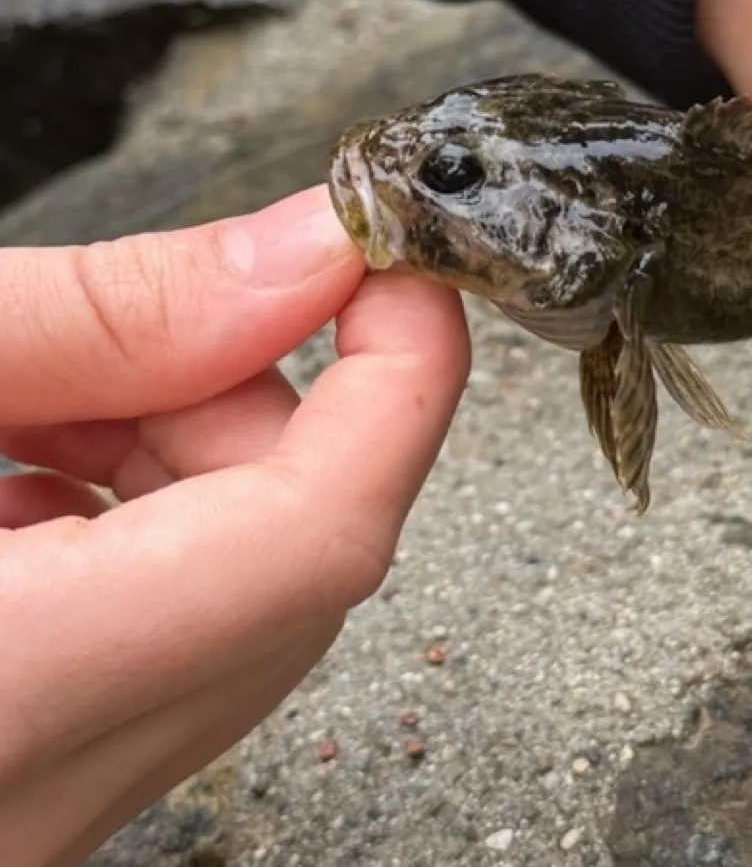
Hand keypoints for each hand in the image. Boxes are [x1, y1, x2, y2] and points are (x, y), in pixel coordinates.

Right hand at [0, 189, 470, 866]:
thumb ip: (100, 315)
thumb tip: (303, 256)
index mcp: (9, 696)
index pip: (319, 538)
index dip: (397, 379)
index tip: (395, 265)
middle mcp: (28, 799)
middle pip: (289, 567)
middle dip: (260, 403)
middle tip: (156, 317)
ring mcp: (28, 815)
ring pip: (228, 606)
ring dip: (180, 457)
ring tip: (46, 387)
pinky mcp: (18, 786)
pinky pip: (146, 650)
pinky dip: (124, 526)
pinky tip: (22, 461)